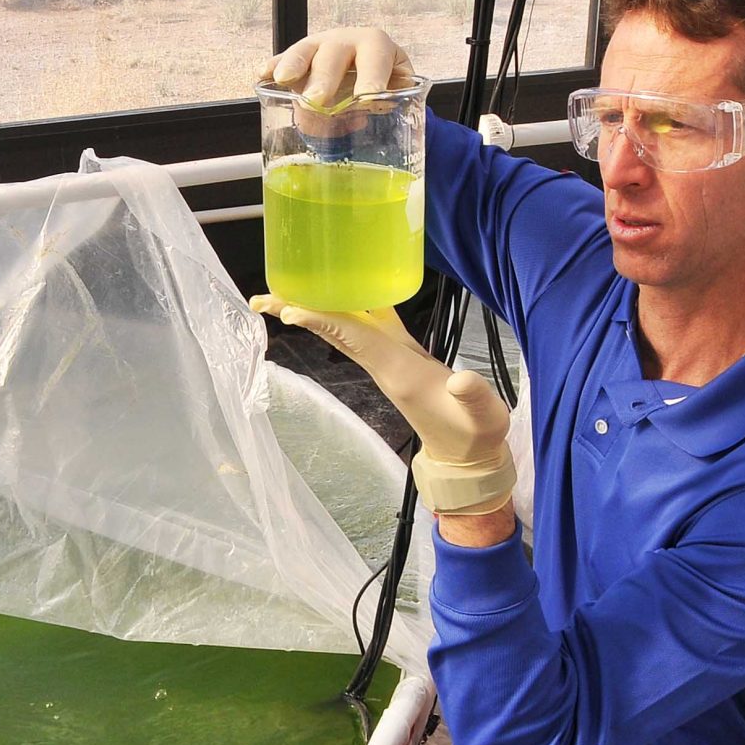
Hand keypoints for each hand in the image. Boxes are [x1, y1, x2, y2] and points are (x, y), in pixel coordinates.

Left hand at [251, 295, 513, 516]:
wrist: (469, 454)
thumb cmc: (476, 434)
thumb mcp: (483, 417)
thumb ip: (474, 397)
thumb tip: (462, 381)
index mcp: (398, 372)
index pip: (353, 340)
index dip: (323, 322)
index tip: (289, 312)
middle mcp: (384, 364)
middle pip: (334, 331)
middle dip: (299, 313)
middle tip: (261, 298)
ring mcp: (389, 361)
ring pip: (344, 328)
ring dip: (314, 309)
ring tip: (281, 293)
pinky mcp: (400, 357)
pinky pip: (366, 327)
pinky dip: (350, 308)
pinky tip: (342, 289)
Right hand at [258, 26, 415, 107]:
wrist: (368, 66)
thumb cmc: (385, 78)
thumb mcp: (399, 85)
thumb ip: (398, 96)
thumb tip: (383, 106)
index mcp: (375, 44)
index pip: (375, 58)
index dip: (372, 78)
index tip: (367, 99)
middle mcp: (346, 40)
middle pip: (334, 54)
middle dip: (325, 77)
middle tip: (317, 99)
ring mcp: (319, 45)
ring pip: (306, 50)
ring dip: (294, 64)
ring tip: (285, 80)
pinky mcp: (299, 56)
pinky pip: (284, 59)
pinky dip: (274, 66)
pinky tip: (264, 75)